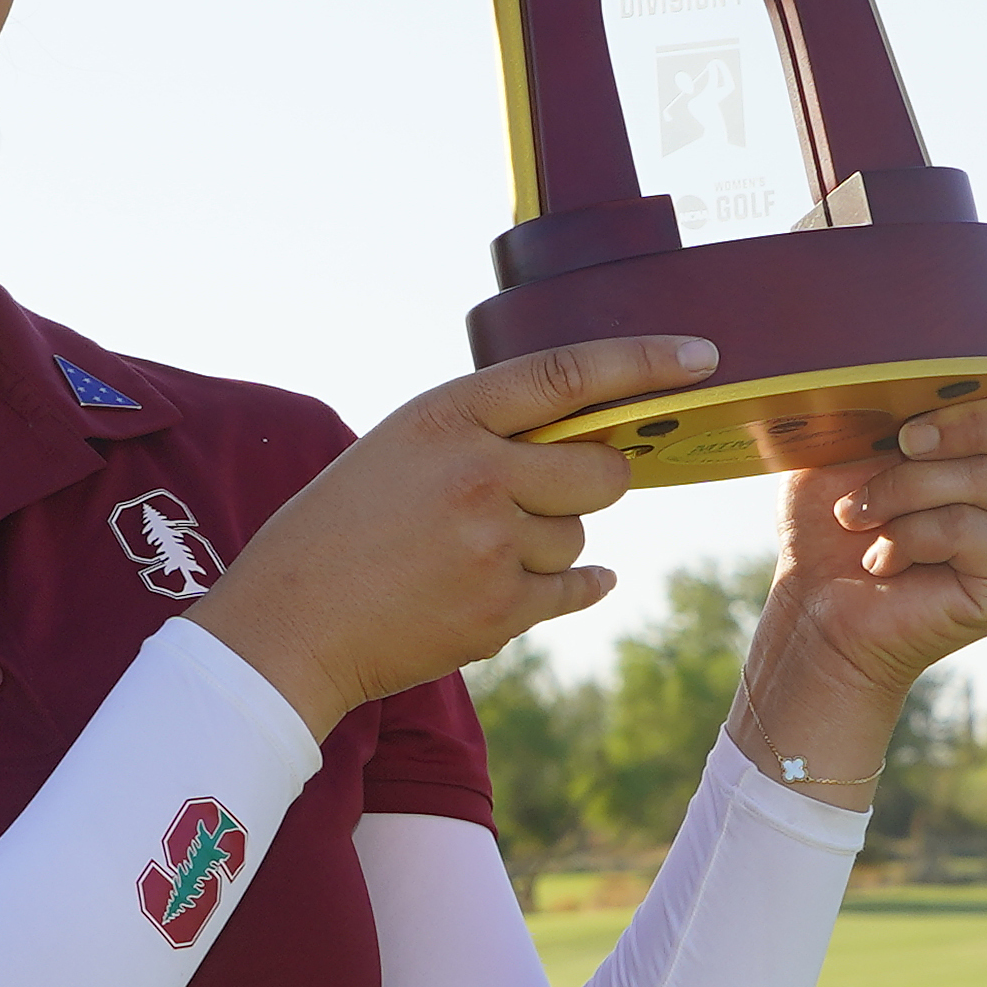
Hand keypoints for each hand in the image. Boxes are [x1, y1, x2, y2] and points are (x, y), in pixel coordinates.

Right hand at [194, 334, 723, 737]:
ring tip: (473, 554)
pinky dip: (567, 589)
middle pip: (600, 469)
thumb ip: (478, 436)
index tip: (699, 358)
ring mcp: (493, 545)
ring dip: (548, 543)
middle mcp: (477, 473)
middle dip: (592, 481)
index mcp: (444, 417)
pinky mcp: (501, 610)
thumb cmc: (333, 533)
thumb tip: (580, 440)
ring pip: (579, 536)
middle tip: (546, 494)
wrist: (288, 628)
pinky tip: (530, 585)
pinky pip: (574, 589)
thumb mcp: (397, 451)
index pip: (567, 374)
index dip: (641, 363)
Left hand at [738, 300, 986, 800]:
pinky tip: (882, 556)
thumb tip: (863, 315)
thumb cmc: (837, 512)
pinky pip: (973, 529)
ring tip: (857, 513)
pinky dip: (909, 534)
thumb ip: (887, 382)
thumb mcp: (853, 430)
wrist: (820, 607)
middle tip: (899, 438)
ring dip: (906, 488)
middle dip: (967, 417)